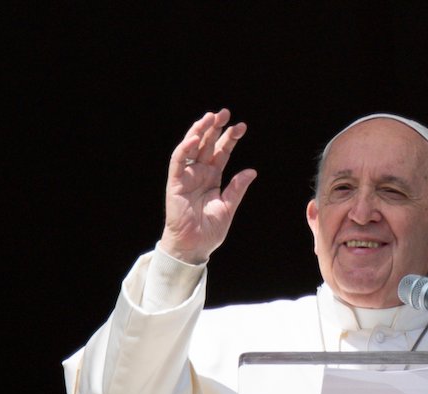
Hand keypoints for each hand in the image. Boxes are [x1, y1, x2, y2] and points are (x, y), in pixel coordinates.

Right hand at [161, 108, 257, 263]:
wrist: (194, 246)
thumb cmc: (209, 230)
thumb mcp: (228, 206)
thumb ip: (237, 188)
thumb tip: (251, 171)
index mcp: (212, 178)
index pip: (221, 153)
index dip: (230, 139)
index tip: (241, 127)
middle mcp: (199, 174)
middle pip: (207, 145)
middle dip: (215, 128)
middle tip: (225, 113)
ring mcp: (187, 176)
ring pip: (192, 148)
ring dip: (199, 131)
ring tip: (210, 118)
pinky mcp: (175, 182)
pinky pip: (179, 161)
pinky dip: (186, 148)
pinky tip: (196, 138)